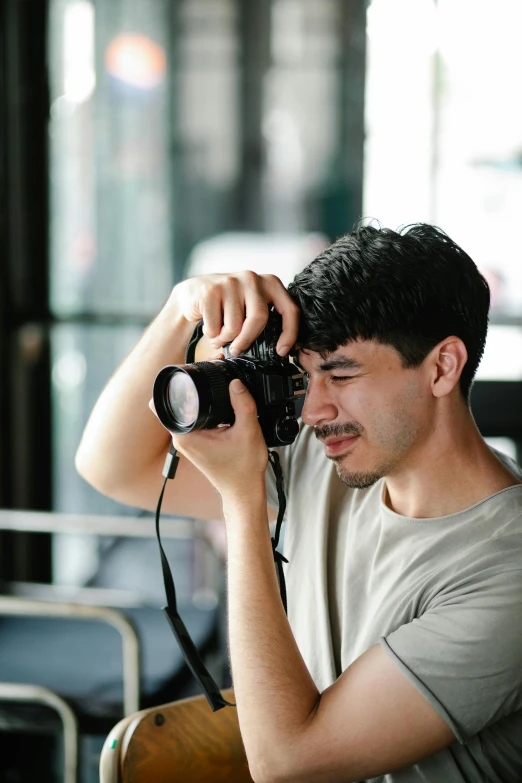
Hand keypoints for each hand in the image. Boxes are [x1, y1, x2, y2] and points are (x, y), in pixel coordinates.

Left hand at [150, 379, 267, 502]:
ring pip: (182, 410)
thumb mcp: (248, 432)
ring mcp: (187, 441)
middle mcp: (181, 438)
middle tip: (206, 376)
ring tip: (214, 389)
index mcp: (186, 435)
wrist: (244, 490)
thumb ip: (243, 404)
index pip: (161, 403)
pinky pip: (191, 418)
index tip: (186, 373)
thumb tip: (235, 383)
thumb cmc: (243, 469)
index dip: (171, 384)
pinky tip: (217, 405)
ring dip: (194, 398)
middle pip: (171, 402)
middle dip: (185, 386)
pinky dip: (200, 408)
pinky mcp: (195, 442)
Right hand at [169, 271, 299, 356]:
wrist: (191, 294)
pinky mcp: (210, 291)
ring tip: (219, 336)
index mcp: (269, 283)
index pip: (289, 309)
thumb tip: (280, 350)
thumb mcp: (250, 308)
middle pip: (259, 318)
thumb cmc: (226, 307)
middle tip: (237, 351)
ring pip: (235, 326)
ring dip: (225, 339)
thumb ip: (265, 321)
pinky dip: (211, 335)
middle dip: (247, 340)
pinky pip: (215, 327)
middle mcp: (252, 278)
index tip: (282, 351)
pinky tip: (209, 329)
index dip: (289, 333)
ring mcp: (230, 282)